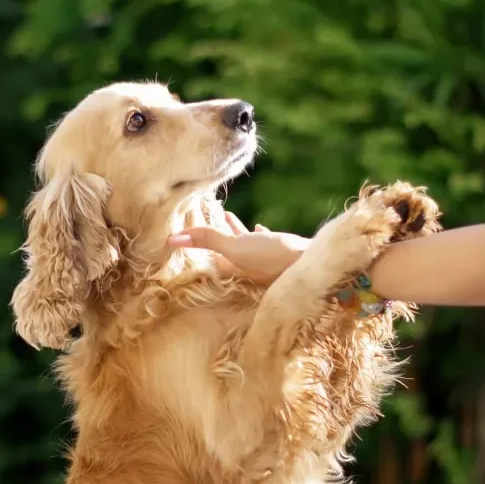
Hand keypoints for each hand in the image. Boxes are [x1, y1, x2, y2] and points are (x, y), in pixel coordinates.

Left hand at [166, 212, 310, 285]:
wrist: (313, 264)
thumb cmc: (273, 258)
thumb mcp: (235, 247)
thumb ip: (207, 240)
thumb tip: (171, 239)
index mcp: (234, 268)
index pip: (208, 258)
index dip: (196, 247)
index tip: (186, 235)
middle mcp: (248, 267)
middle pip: (225, 250)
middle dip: (213, 237)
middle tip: (202, 223)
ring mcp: (266, 262)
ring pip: (244, 244)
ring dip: (234, 231)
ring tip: (226, 216)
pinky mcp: (282, 254)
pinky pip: (266, 243)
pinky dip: (259, 234)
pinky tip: (260, 227)